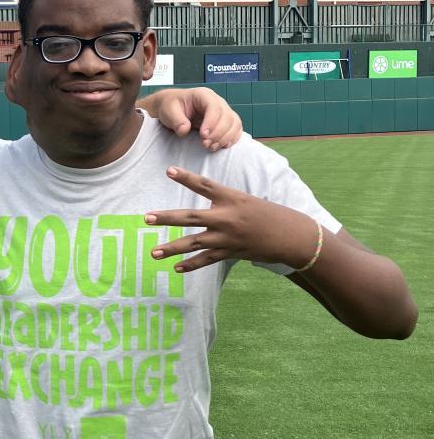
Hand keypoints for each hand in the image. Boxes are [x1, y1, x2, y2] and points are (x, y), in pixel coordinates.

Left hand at [142, 87, 241, 151]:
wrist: (173, 109)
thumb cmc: (171, 107)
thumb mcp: (168, 111)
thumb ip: (176, 120)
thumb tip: (184, 130)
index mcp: (203, 95)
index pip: (214, 107)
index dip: (212, 122)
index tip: (203, 135)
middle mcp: (217, 101)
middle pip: (227, 116)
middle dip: (218, 133)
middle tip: (205, 144)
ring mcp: (223, 111)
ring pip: (234, 123)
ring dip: (225, 138)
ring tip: (211, 147)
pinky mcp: (225, 122)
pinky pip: (236, 129)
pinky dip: (231, 139)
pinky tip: (220, 146)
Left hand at [145, 166, 320, 271]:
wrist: (290, 236)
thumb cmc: (267, 214)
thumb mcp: (245, 199)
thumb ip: (222, 199)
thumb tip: (204, 199)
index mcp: (232, 198)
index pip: (205, 185)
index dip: (186, 177)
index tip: (168, 170)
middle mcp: (227, 217)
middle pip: (191, 217)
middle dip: (167, 218)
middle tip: (147, 218)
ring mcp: (227, 237)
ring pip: (194, 243)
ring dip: (173, 248)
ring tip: (154, 253)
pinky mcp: (231, 252)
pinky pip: (207, 260)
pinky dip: (191, 265)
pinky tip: (176, 268)